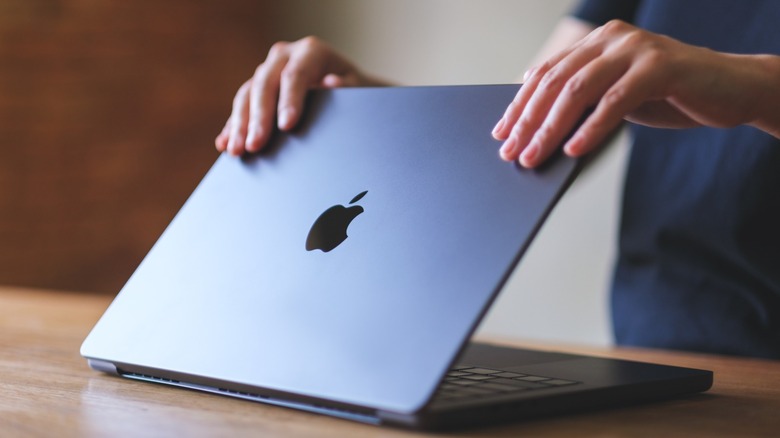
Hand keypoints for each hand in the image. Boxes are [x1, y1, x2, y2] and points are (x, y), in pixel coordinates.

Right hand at [215, 36, 388, 155]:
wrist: (348, 87)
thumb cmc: (356, 89)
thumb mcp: (360, 88)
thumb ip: (348, 88)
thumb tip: (331, 84)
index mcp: (311, 51)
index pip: (295, 74)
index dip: (289, 100)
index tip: (287, 126)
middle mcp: (284, 56)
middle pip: (264, 85)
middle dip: (259, 118)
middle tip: (255, 146)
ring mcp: (267, 70)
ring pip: (247, 94)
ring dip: (239, 124)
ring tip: (237, 151)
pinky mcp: (257, 87)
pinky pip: (241, 106)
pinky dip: (232, 126)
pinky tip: (225, 144)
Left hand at [493, 19, 779, 167]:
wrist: (729, 89)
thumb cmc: (667, 96)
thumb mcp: (616, 97)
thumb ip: (583, 103)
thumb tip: (537, 132)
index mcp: (596, 42)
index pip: (545, 74)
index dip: (519, 105)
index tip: (500, 134)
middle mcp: (611, 38)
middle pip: (555, 82)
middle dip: (528, 122)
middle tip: (511, 152)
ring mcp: (635, 48)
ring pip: (578, 90)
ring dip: (551, 129)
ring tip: (534, 157)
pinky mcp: (659, 66)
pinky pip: (616, 101)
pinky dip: (592, 128)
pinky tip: (574, 150)